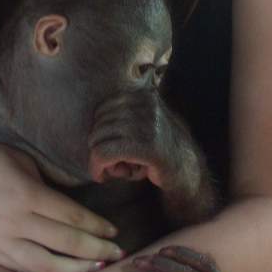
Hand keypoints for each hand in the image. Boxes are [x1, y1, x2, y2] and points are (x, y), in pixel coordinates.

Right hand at [0, 134, 122, 271]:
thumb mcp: (17, 159)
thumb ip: (44, 182)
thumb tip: (69, 198)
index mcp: (26, 194)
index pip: (71, 216)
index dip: (96, 226)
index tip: (114, 231)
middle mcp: (15, 222)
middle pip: (64, 244)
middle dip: (95, 251)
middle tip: (117, 255)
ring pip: (43, 266)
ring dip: (73, 271)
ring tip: (95, 271)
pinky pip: (19, 269)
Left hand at [90, 94, 214, 223]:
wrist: (185, 168)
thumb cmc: (156, 147)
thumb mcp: (142, 120)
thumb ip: (121, 112)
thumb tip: (86, 115)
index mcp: (143, 94)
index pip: (101, 110)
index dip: (99, 133)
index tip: (108, 148)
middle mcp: (145, 105)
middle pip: (98, 126)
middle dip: (98, 147)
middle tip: (111, 163)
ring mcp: (146, 124)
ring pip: (98, 140)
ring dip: (98, 160)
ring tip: (114, 169)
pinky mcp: (145, 147)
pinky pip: (104, 154)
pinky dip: (97, 168)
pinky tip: (101, 177)